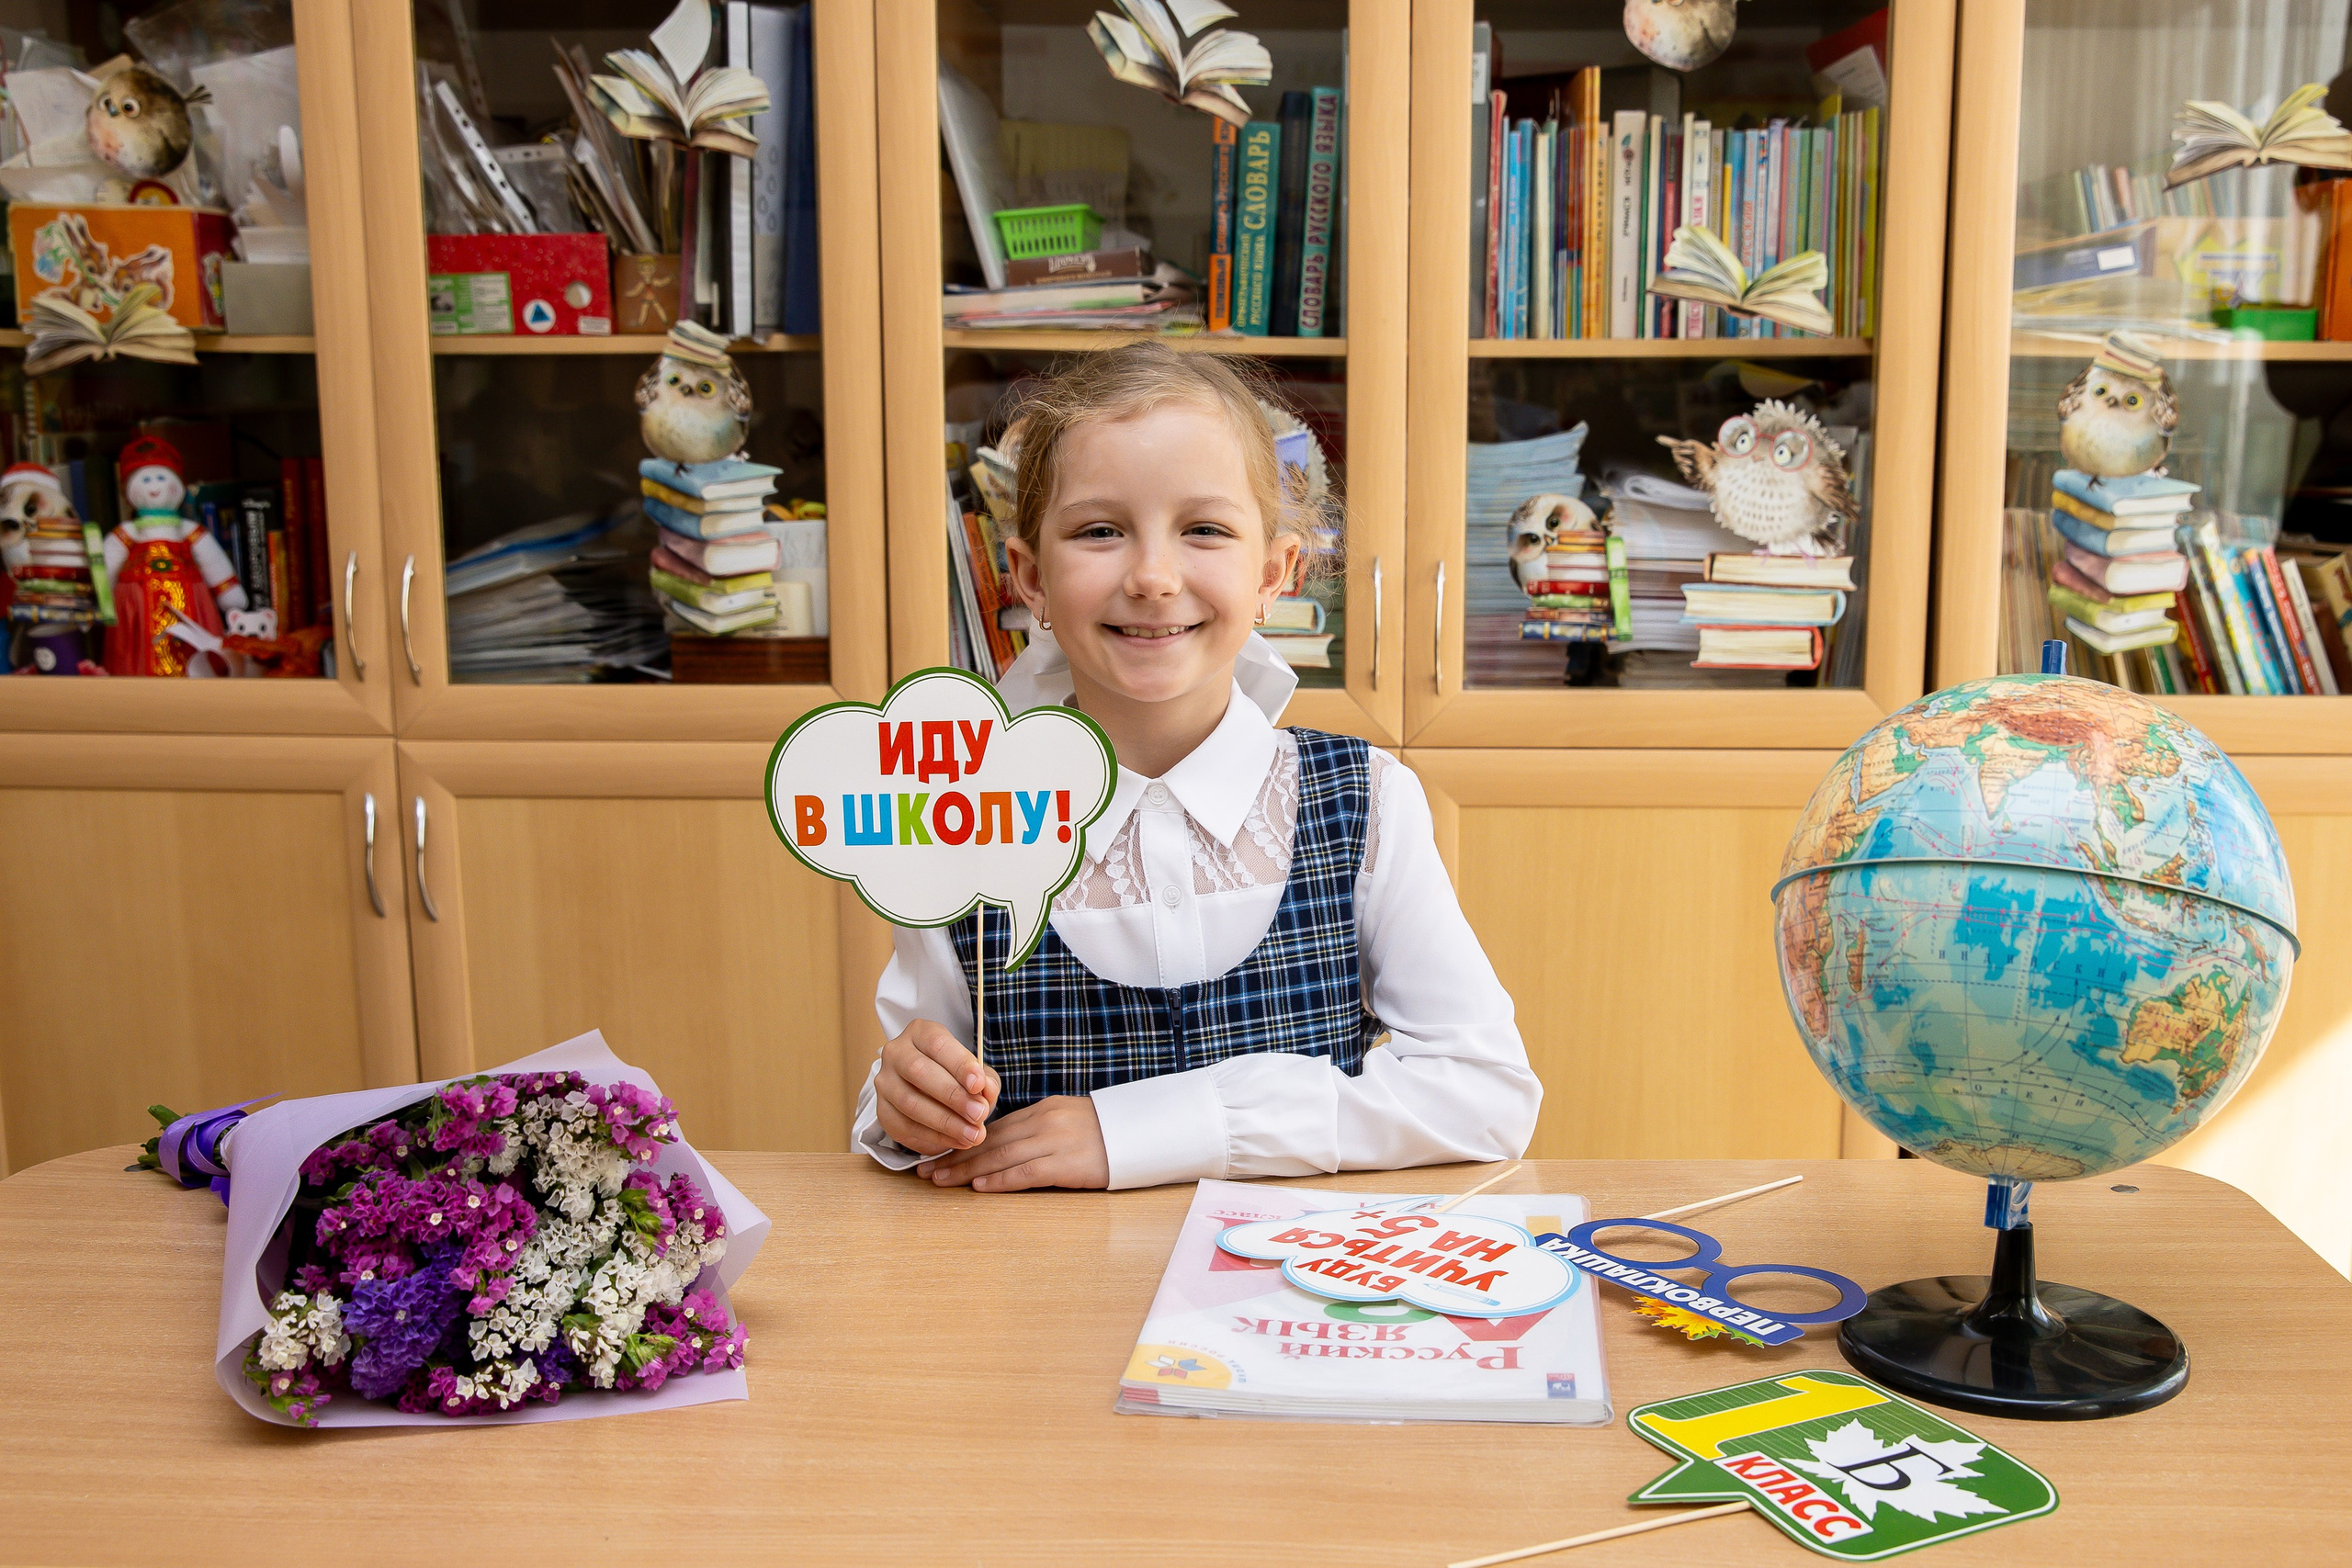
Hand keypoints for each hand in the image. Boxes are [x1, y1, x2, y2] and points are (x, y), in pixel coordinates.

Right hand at [874, 1020, 998, 1156]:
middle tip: (979, 1114)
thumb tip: (987, 1090)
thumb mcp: (976, 1072)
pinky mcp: (882, 1111)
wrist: (930, 1090)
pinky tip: (956, 1141)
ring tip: (972, 1134)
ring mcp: (885, 1082)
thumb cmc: (956, 1075)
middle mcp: (896, 1053)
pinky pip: (904, 1127)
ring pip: (910, 1103)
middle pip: (919, 1072)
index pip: (937, 1044)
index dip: (959, 1065)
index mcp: (920, 1033)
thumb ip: (985, 1080)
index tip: (979, 1085)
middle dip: (952, 1096)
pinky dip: (933, 1138)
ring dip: (945, 1122)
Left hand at [917, 1095, 1107, 1191]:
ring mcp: (1055, 1142)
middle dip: (955, 1156)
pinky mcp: (1066, 1164)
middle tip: (926, 1170)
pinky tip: (979, 1187)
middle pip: (990, 1142)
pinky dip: (1000, 1181)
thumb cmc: (1104, 1135)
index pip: (994, 1128)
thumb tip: (1002, 1147)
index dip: (962, 1142)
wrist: (1141, 1136)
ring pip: (1000, 1156)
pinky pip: (1025, 1173)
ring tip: (942, 1181)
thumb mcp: (1066, 1122)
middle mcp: (1044, 1122)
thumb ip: (1036, 1131)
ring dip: (967, 1171)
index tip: (937, 1152)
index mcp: (1042, 1110)